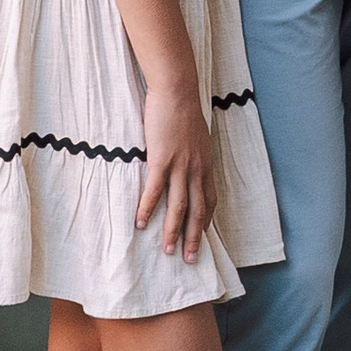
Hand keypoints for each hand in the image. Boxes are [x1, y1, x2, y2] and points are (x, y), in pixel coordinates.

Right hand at [136, 70, 215, 259]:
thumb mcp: (196, 137)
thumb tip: (189, 164)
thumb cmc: (184, 110)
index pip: (209, 200)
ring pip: (179, 207)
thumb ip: (194, 154)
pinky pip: (155, 190)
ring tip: (166, 251)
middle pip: (197, 211)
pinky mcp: (162, 159)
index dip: (206, 222)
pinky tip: (140, 224)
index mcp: (206, 164)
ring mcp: (181, 165)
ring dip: (172, 232)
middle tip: (189, 260)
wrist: (177, 90)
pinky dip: (148, 210)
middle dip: (193, 237)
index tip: (202, 238)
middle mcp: (197, 169)